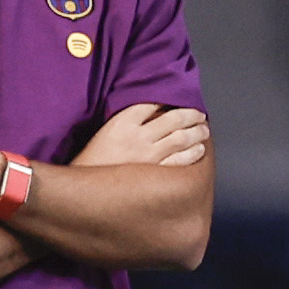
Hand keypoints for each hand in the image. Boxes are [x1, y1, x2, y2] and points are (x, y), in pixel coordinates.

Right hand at [74, 103, 209, 168]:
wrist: (85, 190)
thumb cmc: (93, 160)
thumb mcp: (105, 131)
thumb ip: (127, 120)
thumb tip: (153, 112)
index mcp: (123, 122)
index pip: (153, 102)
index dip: (169, 99)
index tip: (178, 99)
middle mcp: (138, 136)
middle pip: (174, 118)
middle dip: (192, 114)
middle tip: (199, 114)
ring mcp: (149, 156)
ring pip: (182, 138)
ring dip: (197, 132)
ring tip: (203, 130)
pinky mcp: (155, 174)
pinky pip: (181, 161)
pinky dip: (194, 153)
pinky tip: (199, 149)